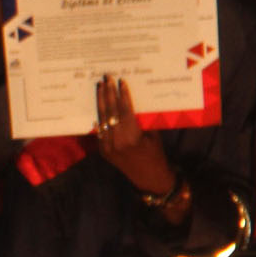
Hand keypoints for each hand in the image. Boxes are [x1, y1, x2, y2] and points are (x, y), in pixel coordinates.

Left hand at [92, 77, 176, 198]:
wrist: (148, 177)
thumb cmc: (156, 154)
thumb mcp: (152, 135)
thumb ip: (140, 120)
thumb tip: (132, 101)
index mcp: (131, 137)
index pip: (124, 111)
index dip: (122, 95)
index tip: (120, 82)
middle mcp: (116, 142)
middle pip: (110, 113)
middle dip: (108, 94)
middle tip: (106, 78)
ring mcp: (107, 147)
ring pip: (102, 120)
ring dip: (100, 102)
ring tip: (100, 87)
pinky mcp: (102, 150)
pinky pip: (100, 129)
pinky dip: (100, 116)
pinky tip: (99, 104)